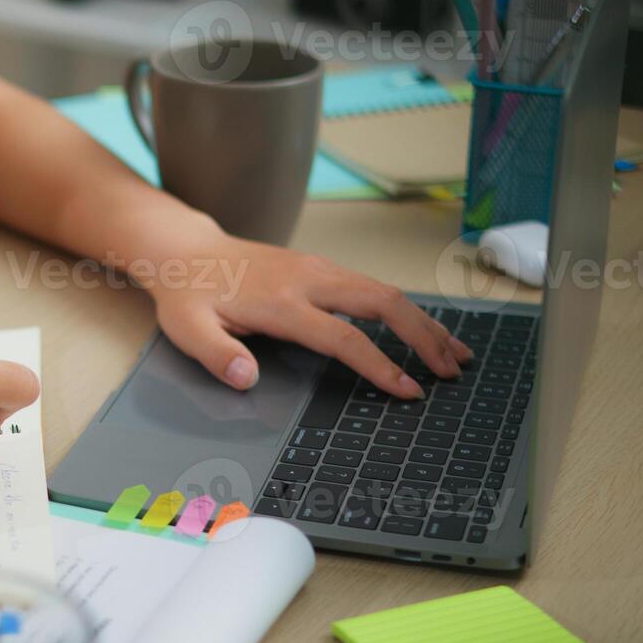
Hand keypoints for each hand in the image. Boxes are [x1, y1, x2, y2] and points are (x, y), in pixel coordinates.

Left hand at [143, 232, 471, 399]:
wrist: (188, 251)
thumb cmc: (189, 294)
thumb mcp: (187, 328)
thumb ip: (215, 353)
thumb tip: (245, 377)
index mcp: (281, 302)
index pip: (342, 336)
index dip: (378, 365)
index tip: (407, 390)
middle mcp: (309, 279)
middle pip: (382, 302)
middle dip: (423, 336)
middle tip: (452, 372)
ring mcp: (319, 269)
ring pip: (385, 291)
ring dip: (424, 322)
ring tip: (455, 353)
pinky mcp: (323, 268)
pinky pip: (374, 287)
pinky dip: (407, 309)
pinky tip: (424, 329)